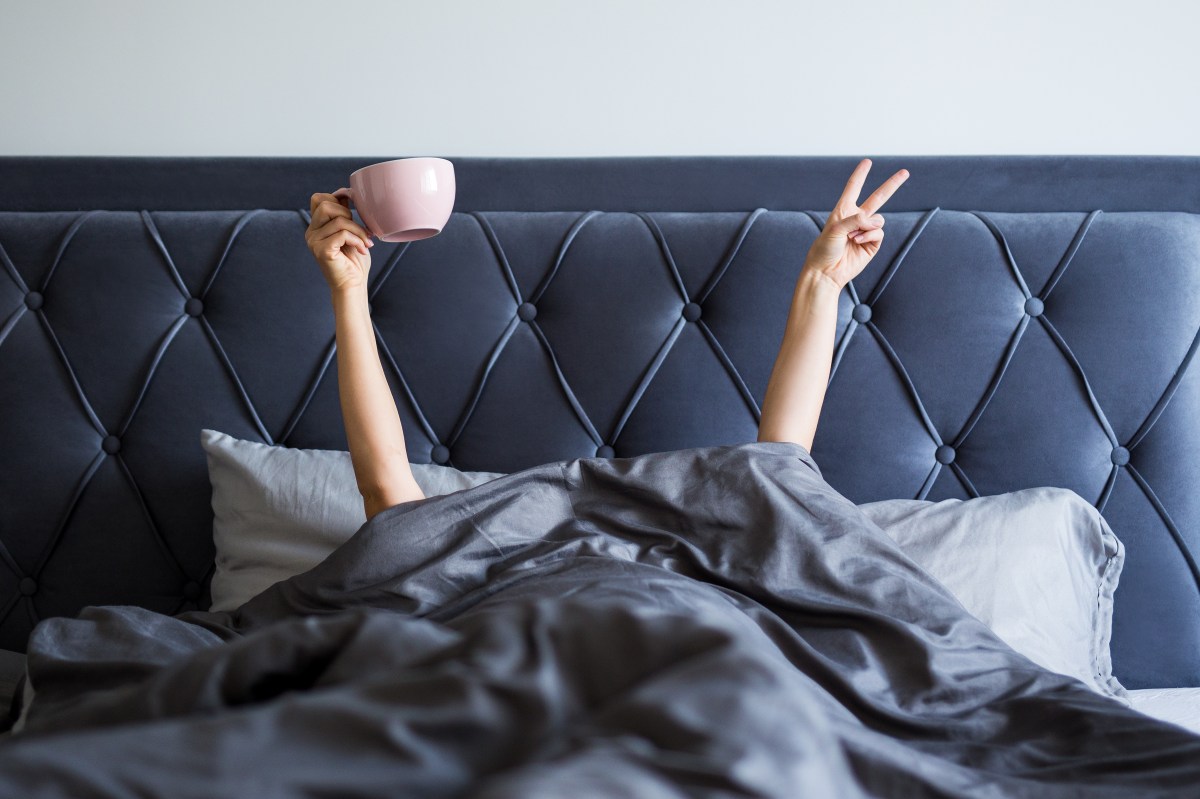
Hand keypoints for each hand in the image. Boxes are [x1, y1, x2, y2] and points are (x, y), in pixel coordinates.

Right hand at [305, 192, 374, 291]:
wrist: (353, 285)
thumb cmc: (354, 261)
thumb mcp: (351, 232)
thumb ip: (345, 215)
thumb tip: (347, 193)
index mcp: (316, 226)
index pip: (319, 198)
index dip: (338, 199)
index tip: (355, 213)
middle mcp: (311, 232)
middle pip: (325, 204)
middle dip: (348, 213)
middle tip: (360, 230)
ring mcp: (314, 241)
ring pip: (338, 219)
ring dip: (358, 230)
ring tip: (366, 243)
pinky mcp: (322, 250)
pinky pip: (342, 234)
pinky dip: (357, 239)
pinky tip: (362, 250)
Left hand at [802, 159, 908, 290]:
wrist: (827, 271)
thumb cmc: (824, 249)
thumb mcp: (835, 229)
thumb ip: (855, 219)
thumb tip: (876, 221)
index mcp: (843, 210)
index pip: (853, 188)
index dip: (860, 175)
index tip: (867, 162)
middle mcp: (856, 219)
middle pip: (878, 197)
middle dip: (892, 185)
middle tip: (905, 172)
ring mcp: (866, 231)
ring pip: (879, 219)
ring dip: (867, 226)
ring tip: (852, 237)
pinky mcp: (872, 244)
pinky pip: (879, 232)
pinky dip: (869, 235)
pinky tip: (857, 242)